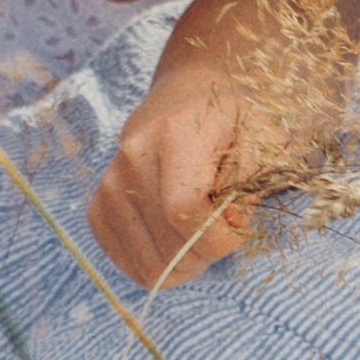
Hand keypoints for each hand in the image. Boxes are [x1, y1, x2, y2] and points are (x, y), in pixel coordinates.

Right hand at [87, 65, 250, 290]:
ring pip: (149, 265)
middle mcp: (133, 156)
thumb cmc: (230, 120)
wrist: (187, 94)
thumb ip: (251, 181)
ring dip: (182, 263)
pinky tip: (173, 240)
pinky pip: (125, 263)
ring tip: (196, 230)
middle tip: (219, 226)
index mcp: (173, 132)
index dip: (217, 237)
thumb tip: (227, 223)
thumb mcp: (260, 137)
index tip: (237, 229)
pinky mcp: (98, 206)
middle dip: (206, 252)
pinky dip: (156, 265)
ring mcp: (110, 183)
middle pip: (168, 245)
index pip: (184, 209)